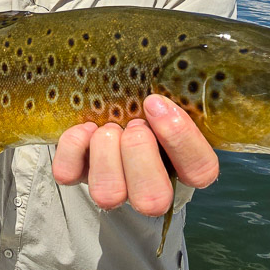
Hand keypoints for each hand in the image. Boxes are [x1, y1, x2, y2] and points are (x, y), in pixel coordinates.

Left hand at [51, 95, 219, 215]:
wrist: (110, 102)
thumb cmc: (149, 100)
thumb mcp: (171, 95)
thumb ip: (181, 93)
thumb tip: (185, 69)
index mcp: (183, 166)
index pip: (200, 170)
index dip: (180, 138)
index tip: (156, 104)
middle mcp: (149, 186)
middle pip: (153, 199)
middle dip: (139, 154)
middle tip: (134, 124)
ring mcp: (112, 186)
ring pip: (108, 193)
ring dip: (106, 153)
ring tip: (109, 126)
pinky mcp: (78, 176)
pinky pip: (69, 174)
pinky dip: (73, 147)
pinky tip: (85, 127)